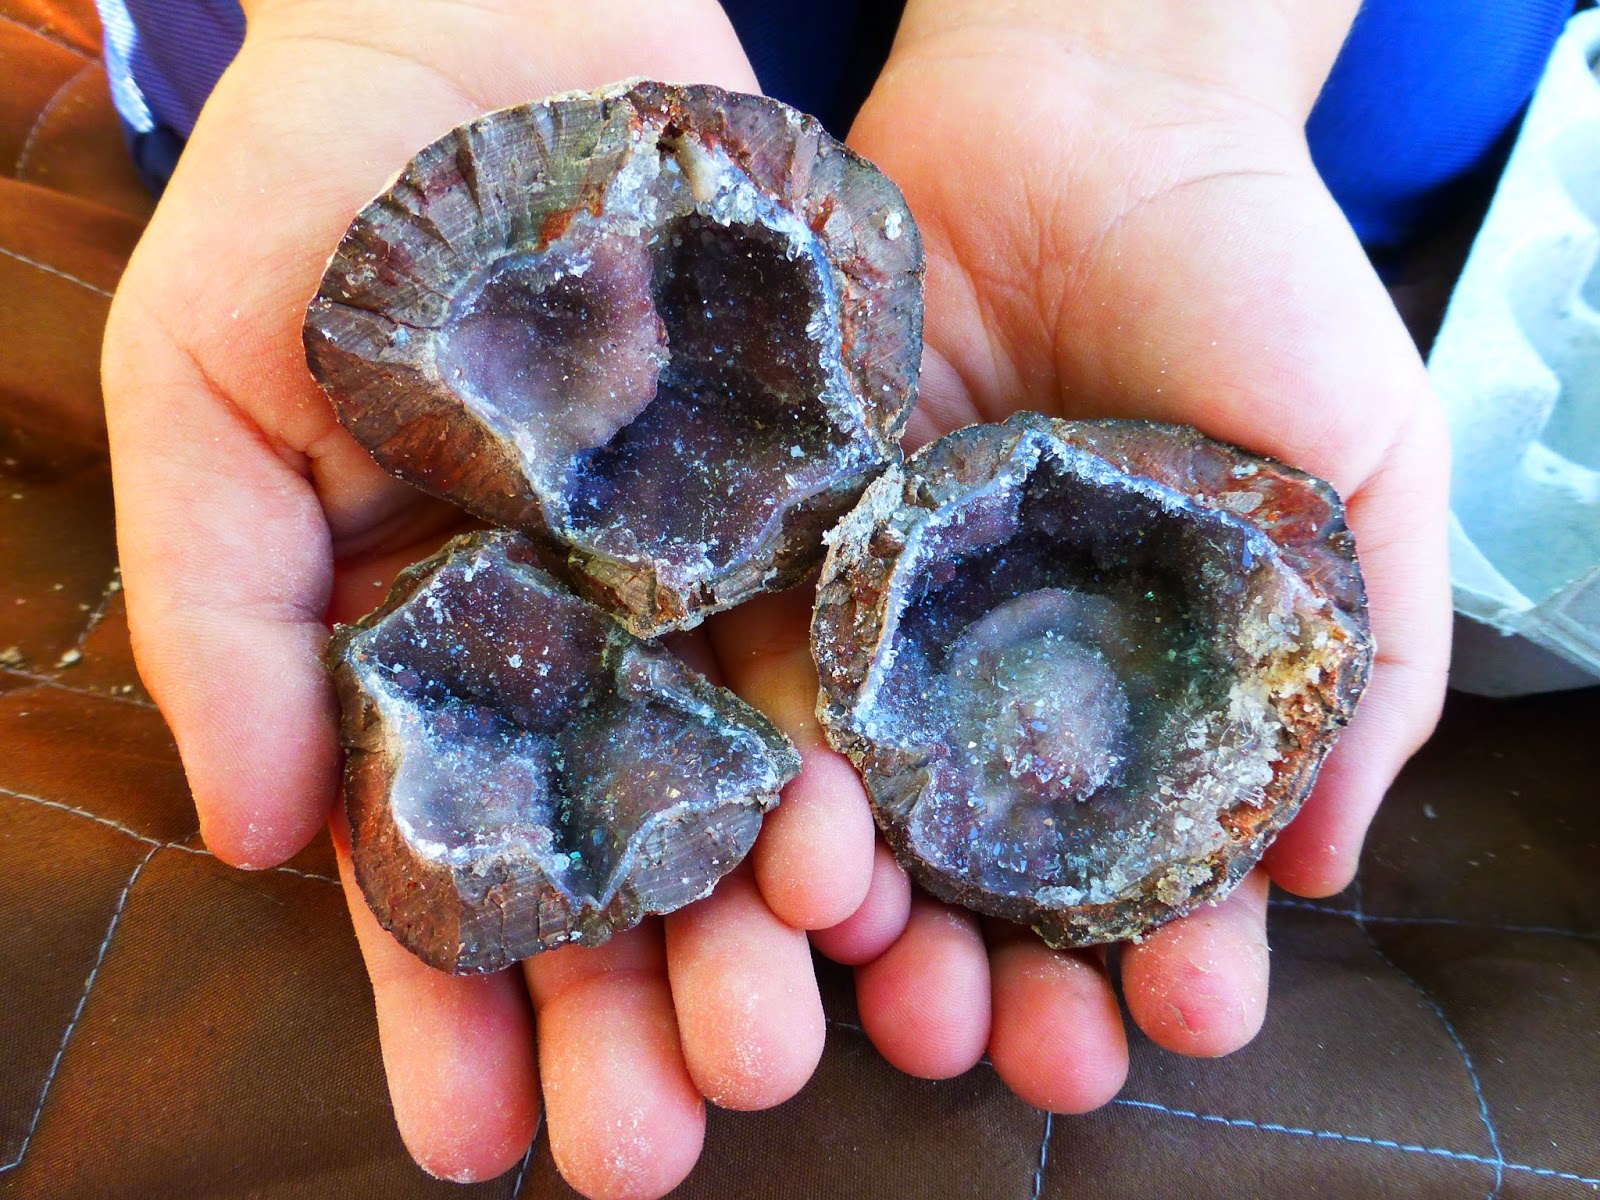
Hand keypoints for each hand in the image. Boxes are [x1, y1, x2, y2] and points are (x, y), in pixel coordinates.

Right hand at [103, 3, 830, 1195]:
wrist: (484, 16)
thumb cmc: (310, 201)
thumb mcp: (206, 401)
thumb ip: (223, 614)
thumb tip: (258, 838)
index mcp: (425, 652)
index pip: (439, 871)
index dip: (450, 1018)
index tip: (479, 1146)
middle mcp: (580, 647)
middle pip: (615, 866)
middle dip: (634, 1009)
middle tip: (664, 1140)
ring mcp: (707, 582)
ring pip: (746, 788)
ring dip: (763, 928)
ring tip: (787, 1048)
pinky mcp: (818, 498)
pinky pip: (848, 646)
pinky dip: (863, 759)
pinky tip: (883, 876)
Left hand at [713, 0, 1450, 1110]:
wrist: (1100, 116)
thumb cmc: (1259, 287)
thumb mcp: (1361, 474)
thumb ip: (1363, 666)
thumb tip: (1327, 866)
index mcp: (1142, 690)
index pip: (1153, 869)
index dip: (1178, 957)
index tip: (1190, 1010)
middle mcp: (1003, 684)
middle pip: (991, 877)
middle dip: (1004, 979)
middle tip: (1013, 1049)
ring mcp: (886, 625)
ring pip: (867, 812)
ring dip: (873, 921)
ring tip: (895, 982)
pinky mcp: (789, 548)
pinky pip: (768, 679)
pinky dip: (775, 773)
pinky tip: (792, 850)